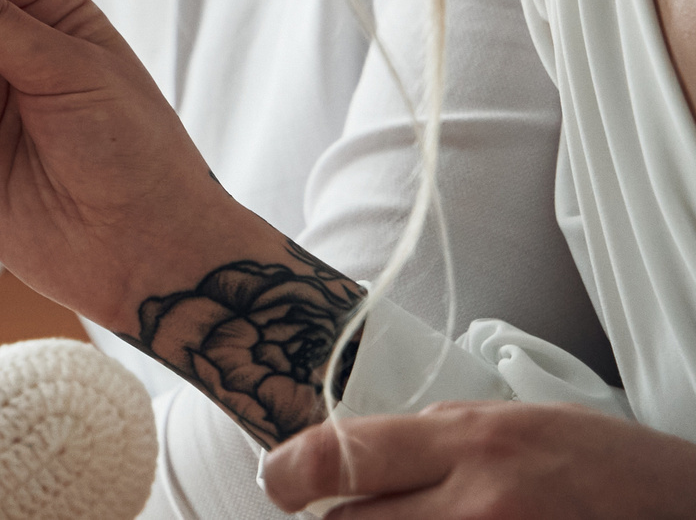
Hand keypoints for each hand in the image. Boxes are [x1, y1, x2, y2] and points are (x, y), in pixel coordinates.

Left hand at [262, 402, 695, 516]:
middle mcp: (477, 508)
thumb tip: (341, 459)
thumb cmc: (597, 465)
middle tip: (350, 516)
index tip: (280, 481)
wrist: (681, 510)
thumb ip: (424, 442)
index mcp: (471, 444)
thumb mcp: (508, 424)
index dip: (288, 472)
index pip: (337, 457)